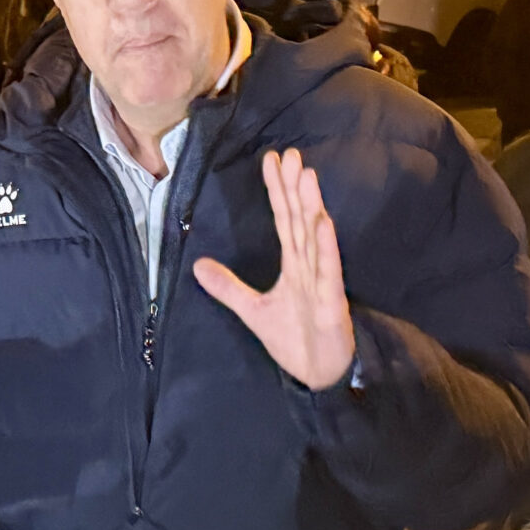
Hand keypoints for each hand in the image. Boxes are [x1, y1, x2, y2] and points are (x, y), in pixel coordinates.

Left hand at [194, 148, 356, 389]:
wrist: (317, 375)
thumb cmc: (293, 340)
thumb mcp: (252, 310)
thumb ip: (228, 287)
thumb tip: (198, 266)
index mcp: (295, 265)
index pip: (284, 220)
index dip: (278, 191)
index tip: (272, 161)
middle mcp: (310, 266)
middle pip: (300, 220)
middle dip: (295, 187)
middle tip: (291, 154)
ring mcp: (322, 282)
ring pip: (315, 237)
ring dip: (311, 206)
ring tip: (306, 176)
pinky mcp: (332, 301)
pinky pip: (328, 270)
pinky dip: (325, 246)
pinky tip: (322, 222)